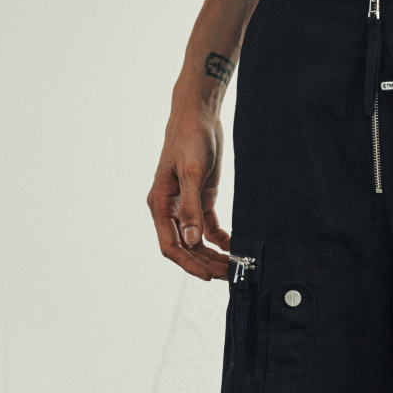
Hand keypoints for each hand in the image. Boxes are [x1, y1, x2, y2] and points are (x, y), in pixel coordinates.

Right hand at [148, 94, 234, 279]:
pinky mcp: (201, 200)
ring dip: (212, 255)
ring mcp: (186, 207)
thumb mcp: (192, 172)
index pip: (171, 245)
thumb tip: (192, 240)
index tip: (207, 275)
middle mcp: (170, 210)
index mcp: (160, 205)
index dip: (188, 263)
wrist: (198, 117)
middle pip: (185, 248)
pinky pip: (208, 228)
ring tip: (233, 266)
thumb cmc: (189, 139)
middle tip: (228, 274)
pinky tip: (233, 247)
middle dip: (204, 263)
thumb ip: (191, 208)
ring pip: (196, 241)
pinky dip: (219, 240)